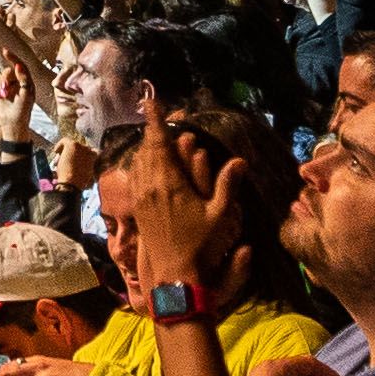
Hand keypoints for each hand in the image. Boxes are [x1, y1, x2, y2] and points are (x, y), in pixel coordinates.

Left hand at [119, 107, 256, 302]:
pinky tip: (148, 163)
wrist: (174, 273)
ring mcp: (141, 197)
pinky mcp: (137, 208)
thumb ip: (227, 186)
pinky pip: (135, 176)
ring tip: (154, 135)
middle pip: (146, 149)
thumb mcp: (219, 215)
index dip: (155, 121)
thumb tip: (239, 160)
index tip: (151, 101)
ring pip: (138, 162)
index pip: (158, 144)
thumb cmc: (200, 245)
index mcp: (169, 184)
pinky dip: (141, 162)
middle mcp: (150, 186)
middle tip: (158, 116)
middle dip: (152, 130)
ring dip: (146, 146)